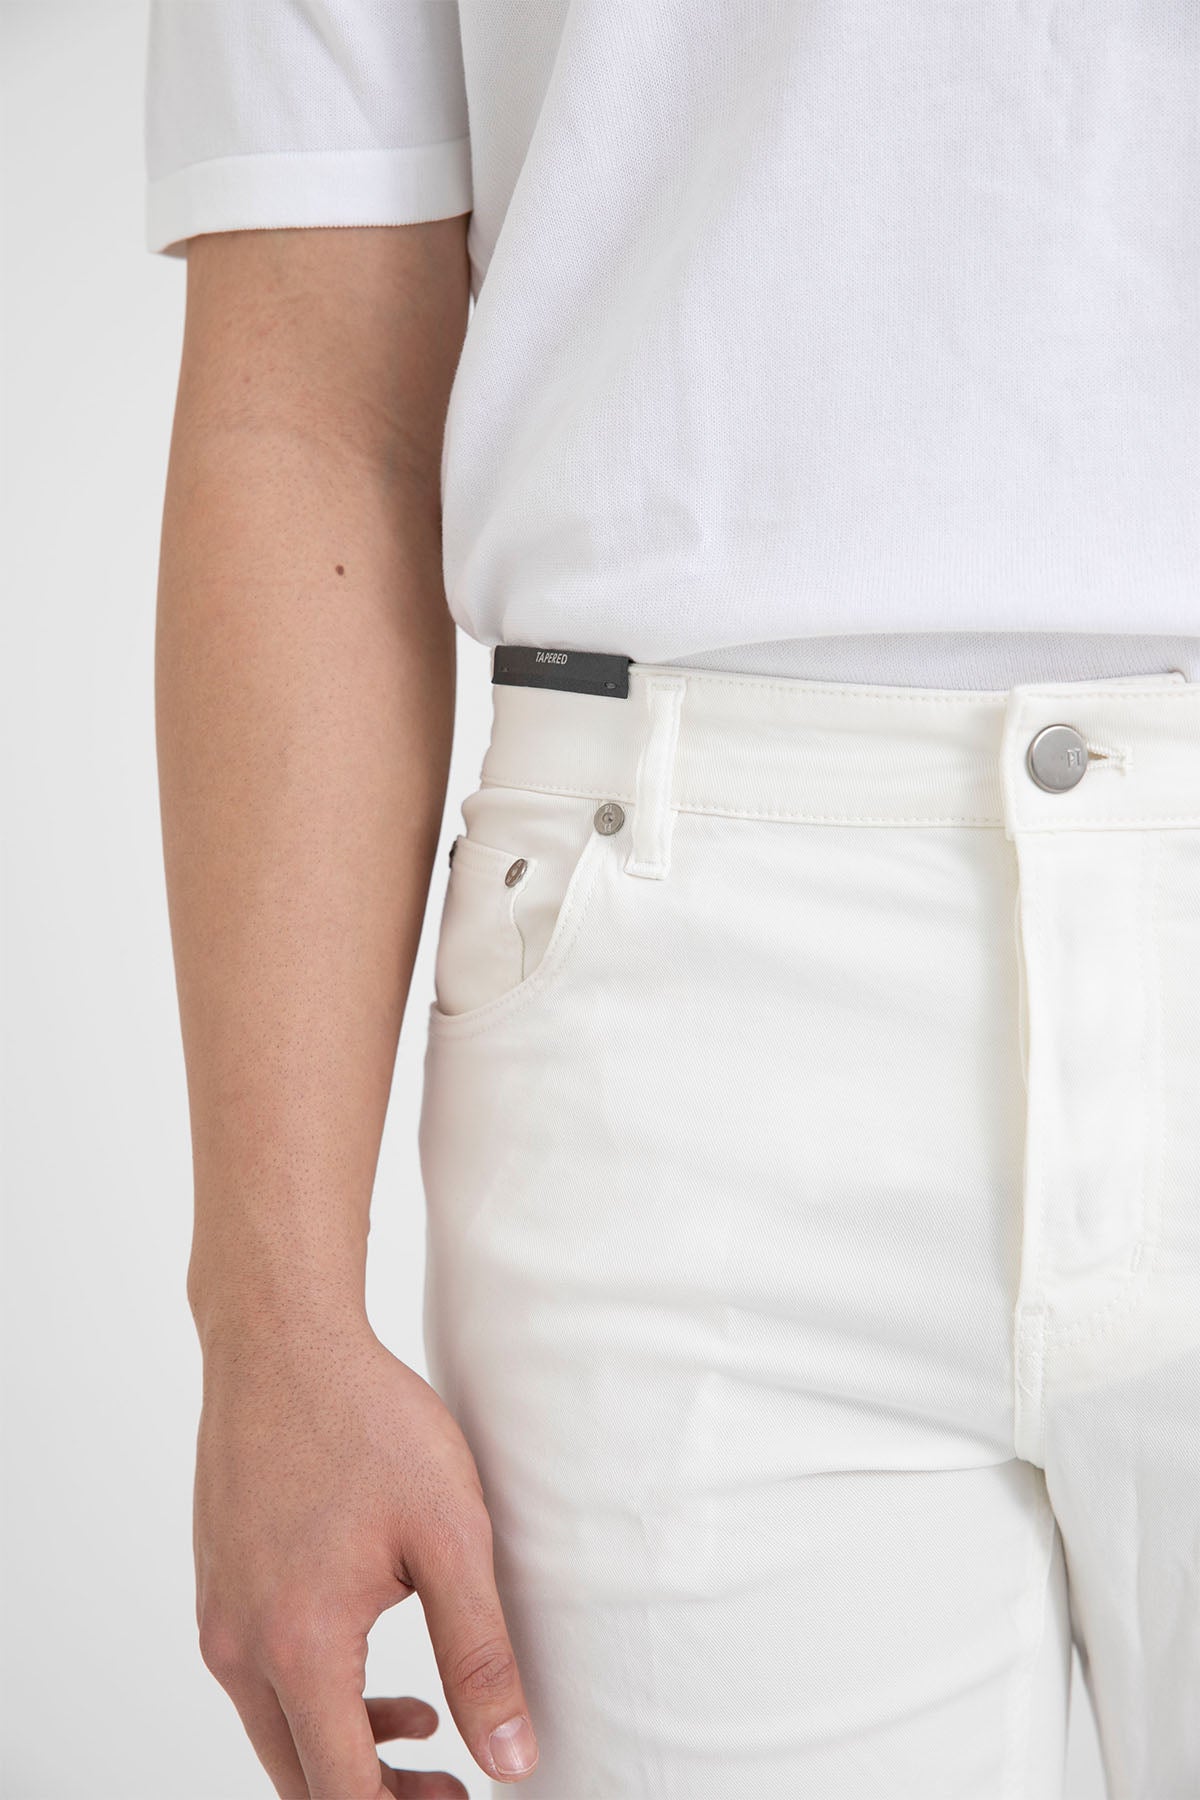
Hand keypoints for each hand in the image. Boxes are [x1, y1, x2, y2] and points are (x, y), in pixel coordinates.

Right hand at [192, 1318, 538, 1796]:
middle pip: (301, 1780)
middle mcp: (239, 1646)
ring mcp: (217, 1617)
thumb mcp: (449, 1535)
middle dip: (377, 1798)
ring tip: (426, 1726)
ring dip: (346, 1751)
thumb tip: (513, 1762)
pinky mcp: (216, 1587)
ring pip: (277, 1733)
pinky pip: (258, 1680)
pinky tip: (373, 1665)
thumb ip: (481, 1656)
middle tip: (454, 1786)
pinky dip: (314, 1700)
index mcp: (298, 1646)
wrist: (281, 1340)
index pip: (342, 1795)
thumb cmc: (368, 1422)